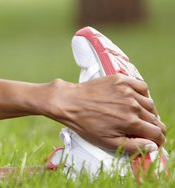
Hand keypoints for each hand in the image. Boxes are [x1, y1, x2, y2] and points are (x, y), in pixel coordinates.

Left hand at [51, 75, 166, 153]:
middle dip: (152, 127)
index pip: (157, 133)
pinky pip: (142, 87)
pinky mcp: (121, 80)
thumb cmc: (86, 124)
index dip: (157, 140)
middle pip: (154, 119)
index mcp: (131, 122)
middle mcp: (132, 105)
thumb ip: (133, 146)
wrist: (69, 102)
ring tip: (138, 117)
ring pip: (150, 104)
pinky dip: (143, 94)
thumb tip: (153, 146)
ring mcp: (127, 91)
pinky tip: (136, 100)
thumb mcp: (107, 142)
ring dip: (148, 112)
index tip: (153, 141)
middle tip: (144, 130)